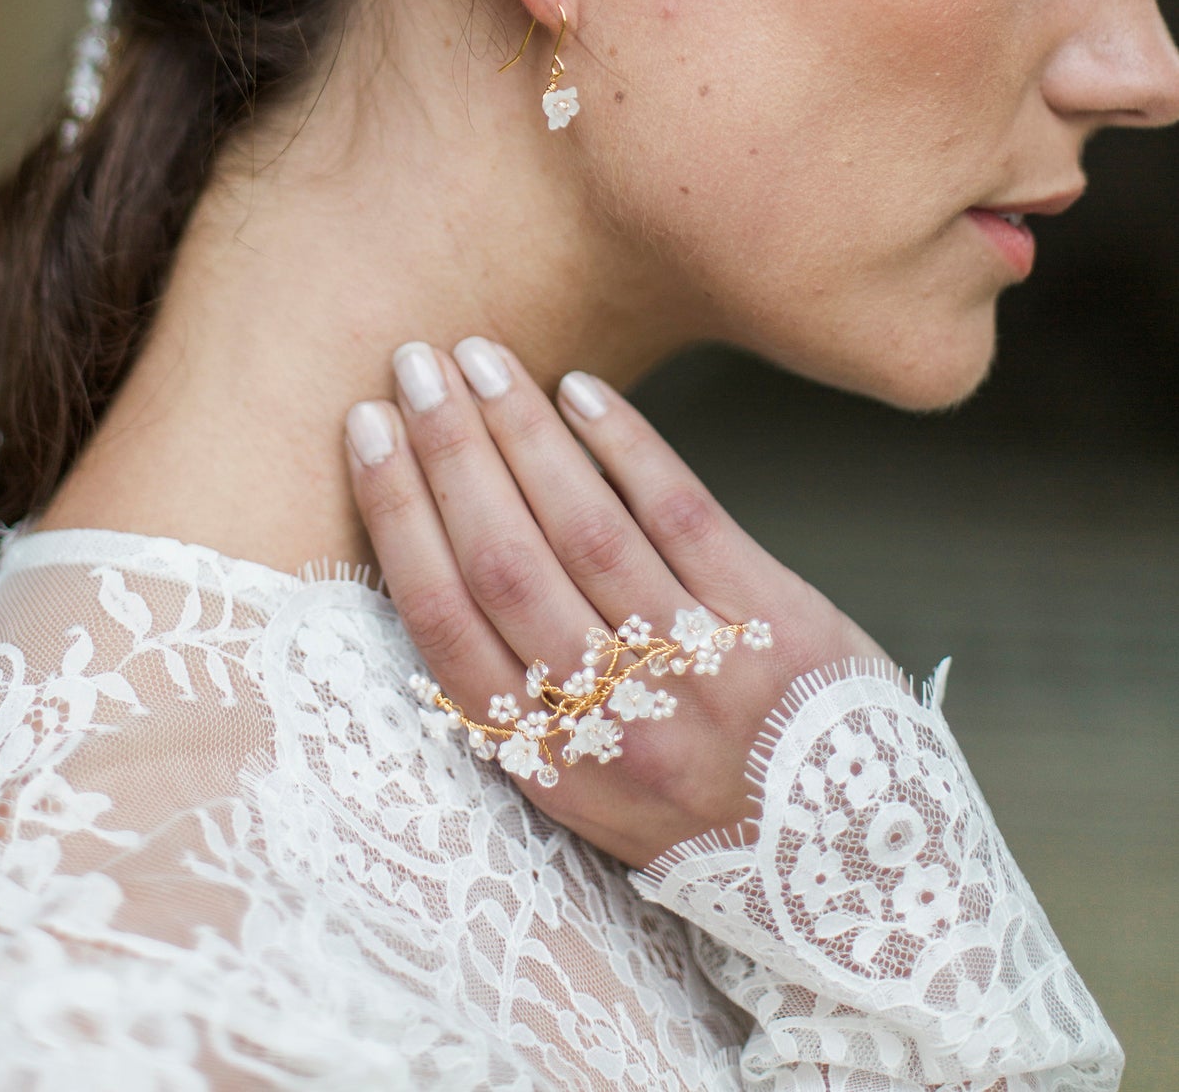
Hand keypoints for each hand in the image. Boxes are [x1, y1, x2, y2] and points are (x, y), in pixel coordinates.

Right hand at [345, 339, 886, 869]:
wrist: (851, 863)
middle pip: (506, 567)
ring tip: (483, 358)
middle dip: (449, 453)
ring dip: (523, 432)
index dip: (398, 519)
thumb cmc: (699, 804)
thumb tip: (431, 550)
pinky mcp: (772, 625)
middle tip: (415, 364)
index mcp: (548, 768)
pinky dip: (625, 445)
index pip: (446, 626)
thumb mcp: (589, 786)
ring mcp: (697, 674)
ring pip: (587, 532)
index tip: (369, 432)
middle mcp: (616, 727)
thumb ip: (516, 695)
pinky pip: (682, 515)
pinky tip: (582, 391)